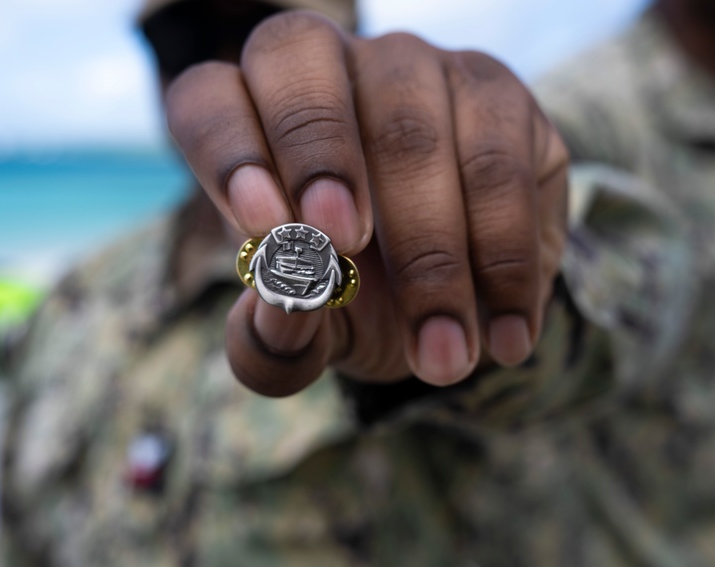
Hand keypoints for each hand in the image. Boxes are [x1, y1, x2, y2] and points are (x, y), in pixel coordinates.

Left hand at [166, 11, 568, 396]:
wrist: (459, 304)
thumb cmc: (357, 301)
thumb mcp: (311, 332)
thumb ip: (275, 337)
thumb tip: (282, 310)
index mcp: (252, 116)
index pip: (210, 98)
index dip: (228, 150)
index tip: (263, 225)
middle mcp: (328, 68)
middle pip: (301, 60)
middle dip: (321, 157)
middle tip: (344, 245)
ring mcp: (417, 70)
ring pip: (414, 130)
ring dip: (431, 254)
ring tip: (443, 357)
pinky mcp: (500, 97)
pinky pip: (500, 163)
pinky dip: (503, 260)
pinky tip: (504, 337)